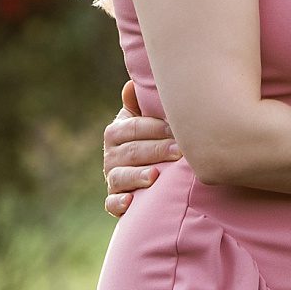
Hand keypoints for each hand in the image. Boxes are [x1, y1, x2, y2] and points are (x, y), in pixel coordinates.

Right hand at [102, 80, 180, 218]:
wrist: (150, 171)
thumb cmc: (152, 139)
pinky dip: (118, 204)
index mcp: (116, 132)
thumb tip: (131, 85)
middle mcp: (111, 155)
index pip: (133, 128)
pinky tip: (130, 202)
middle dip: (156, 151)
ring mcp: (112, 178)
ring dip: (137, 176)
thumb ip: (140, 104)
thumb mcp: (145, 120)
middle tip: (179, 152)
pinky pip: (111, 204)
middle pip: (131, 152)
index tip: (175, 128)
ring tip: (154, 176)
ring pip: (120, 177)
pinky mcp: (114, 201)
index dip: (154, 128)